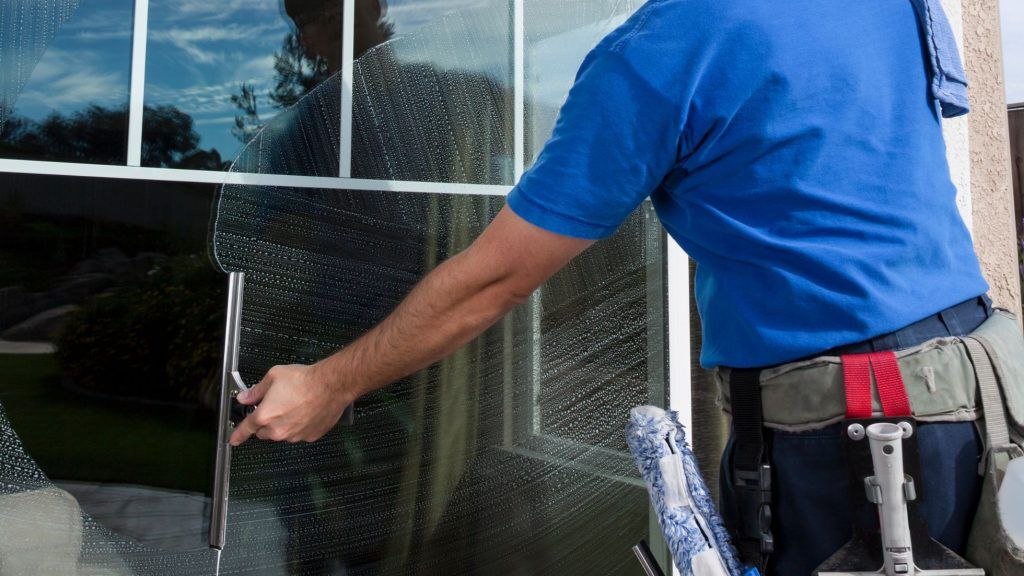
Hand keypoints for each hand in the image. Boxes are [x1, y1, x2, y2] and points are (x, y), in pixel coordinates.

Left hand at [229, 363, 351, 445]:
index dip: (237, 434)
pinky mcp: (309, 436)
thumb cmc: (305, 380)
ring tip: (295, 406)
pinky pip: (299, 434)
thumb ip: (256, 390)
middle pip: (264, 432)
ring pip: (282, 434)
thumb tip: (245, 397)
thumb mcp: (273, 376)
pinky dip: (299, 426)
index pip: (245, 429)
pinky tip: (306, 411)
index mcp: (265, 416)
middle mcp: (278, 430)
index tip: (233, 439)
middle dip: (266, 422)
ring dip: (284, 424)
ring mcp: (295, 435)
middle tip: (276, 406)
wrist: (331, 385)